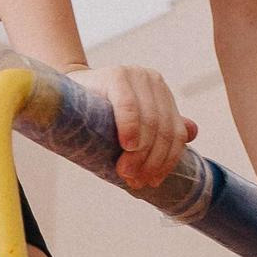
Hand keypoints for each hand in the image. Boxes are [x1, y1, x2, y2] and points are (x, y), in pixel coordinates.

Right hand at [71, 65, 197, 191]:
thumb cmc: (98, 115)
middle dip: (151, 161)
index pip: (175, 133)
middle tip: (135, 181)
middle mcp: (153, 81)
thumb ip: (161, 127)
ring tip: (126, 172)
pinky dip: (130, 127)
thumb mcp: (132, 125)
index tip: (152, 182)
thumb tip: (193, 132)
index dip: (166, 161)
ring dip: (140, 153)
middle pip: (163, 130)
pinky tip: (128, 145)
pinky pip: (129, 105)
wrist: (63, 96)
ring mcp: (136, 75)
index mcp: (162, 93)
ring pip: (150, 122)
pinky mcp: (116, 74)